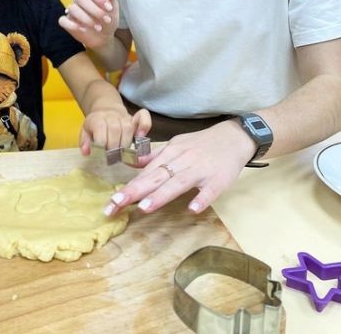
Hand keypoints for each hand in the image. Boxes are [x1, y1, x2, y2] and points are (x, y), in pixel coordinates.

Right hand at [58, 0, 118, 49]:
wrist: (104, 37)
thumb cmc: (108, 19)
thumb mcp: (113, 8)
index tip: (109, 8)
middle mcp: (79, 1)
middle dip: (95, 10)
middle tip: (107, 20)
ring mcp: (72, 11)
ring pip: (72, 9)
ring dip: (86, 19)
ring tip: (98, 28)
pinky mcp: (67, 22)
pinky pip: (62, 20)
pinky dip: (72, 25)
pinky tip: (83, 29)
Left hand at [79, 107, 150, 153]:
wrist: (106, 110)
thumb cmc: (95, 126)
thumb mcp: (85, 132)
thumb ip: (85, 142)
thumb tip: (86, 151)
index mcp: (97, 119)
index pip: (100, 129)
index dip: (102, 143)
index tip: (103, 154)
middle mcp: (112, 116)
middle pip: (115, 130)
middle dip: (114, 146)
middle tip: (113, 157)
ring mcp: (125, 117)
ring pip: (128, 128)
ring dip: (126, 144)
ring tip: (122, 153)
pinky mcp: (136, 118)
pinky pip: (144, 117)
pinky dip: (144, 125)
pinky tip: (140, 136)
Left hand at [103, 119, 255, 215]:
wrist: (234, 136)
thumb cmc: (202, 144)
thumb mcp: (176, 145)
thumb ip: (154, 156)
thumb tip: (131, 162)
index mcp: (171, 152)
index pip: (146, 172)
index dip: (129, 186)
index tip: (111, 201)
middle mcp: (182, 160)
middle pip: (156, 177)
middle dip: (135, 191)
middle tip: (115, 205)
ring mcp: (200, 169)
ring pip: (178, 182)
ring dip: (162, 195)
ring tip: (144, 207)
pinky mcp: (219, 179)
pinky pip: (209, 191)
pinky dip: (201, 198)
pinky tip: (192, 209)